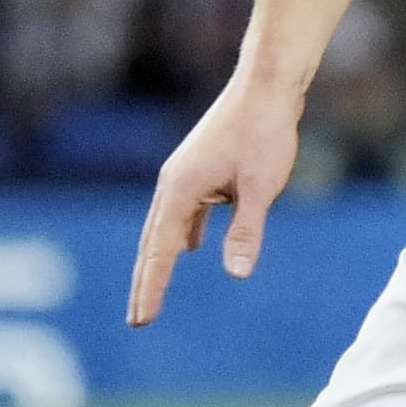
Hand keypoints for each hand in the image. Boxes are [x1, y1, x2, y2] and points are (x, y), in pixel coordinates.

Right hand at [128, 74, 302, 323]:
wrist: (267, 85)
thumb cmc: (266, 132)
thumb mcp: (261, 187)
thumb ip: (246, 230)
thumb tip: (235, 274)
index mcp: (181, 190)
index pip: (161, 252)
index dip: (151, 288)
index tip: (141, 321)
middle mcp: (174, 184)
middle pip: (154, 242)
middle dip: (146, 281)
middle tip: (138, 319)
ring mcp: (185, 175)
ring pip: (167, 227)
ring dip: (160, 259)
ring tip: (152, 290)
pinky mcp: (200, 169)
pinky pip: (185, 212)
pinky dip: (183, 234)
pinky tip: (191, 247)